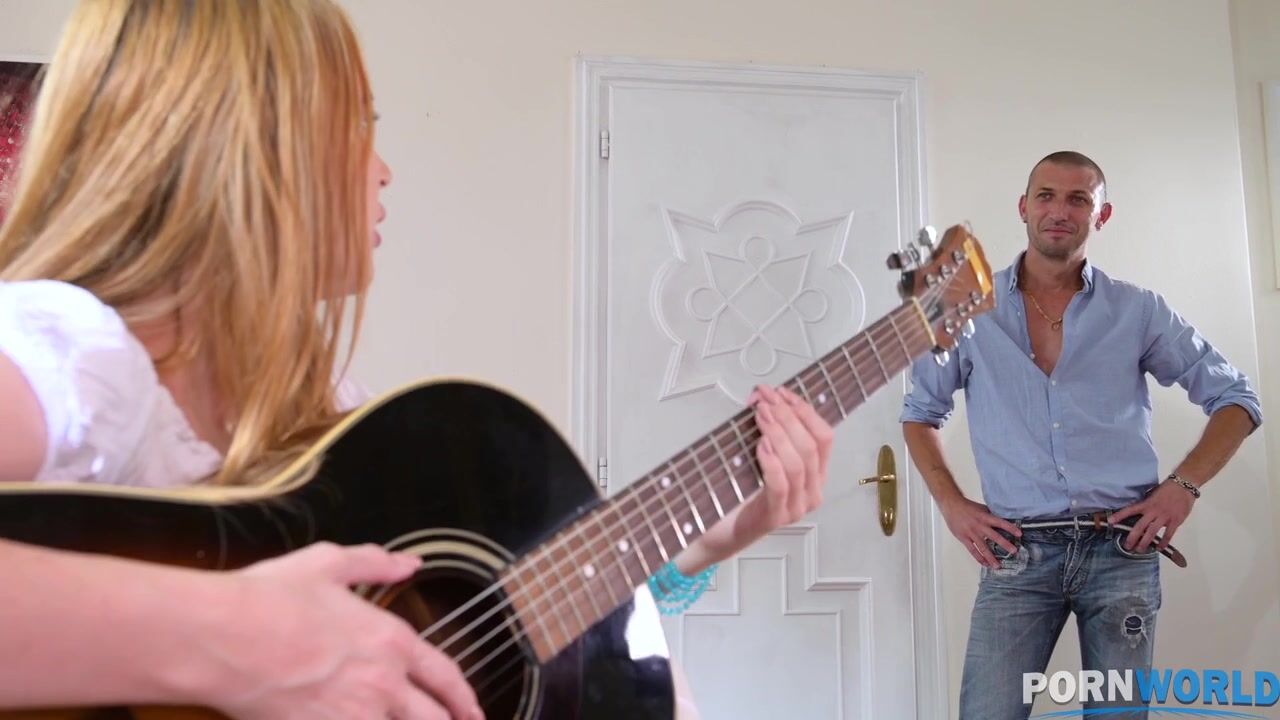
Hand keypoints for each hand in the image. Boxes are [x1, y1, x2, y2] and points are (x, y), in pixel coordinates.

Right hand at [207, 542, 482, 719]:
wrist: (222, 636)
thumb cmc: (269, 598)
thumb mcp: (329, 563)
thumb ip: (375, 563)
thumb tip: (409, 563)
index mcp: (391, 641)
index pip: (444, 676)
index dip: (463, 698)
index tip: (473, 710)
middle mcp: (381, 684)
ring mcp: (353, 717)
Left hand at [718, 386, 833, 550]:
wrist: (719, 533)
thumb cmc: (741, 494)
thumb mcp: (761, 458)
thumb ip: (769, 435)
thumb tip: (763, 401)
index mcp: (814, 476)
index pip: (824, 438)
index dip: (805, 411)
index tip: (783, 393)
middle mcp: (811, 492)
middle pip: (812, 447)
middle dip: (788, 416)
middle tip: (766, 399)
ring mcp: (795, 507)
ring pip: (799, 463)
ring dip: (779, 433)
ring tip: (761, 415)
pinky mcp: (774, 517)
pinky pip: (780, 485)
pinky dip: (772, 461)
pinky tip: (760, 445)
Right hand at [939, 496, 1021, 567]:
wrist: (952, 506)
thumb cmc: (967, 507)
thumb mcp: (981, 508)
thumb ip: (991, 516)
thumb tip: (1003, 520)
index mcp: (985, 517)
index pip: (1001, 523)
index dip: (1010, 528)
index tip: (1019, 534)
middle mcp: (980, 526)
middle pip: (994, 537)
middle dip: (1005, 545)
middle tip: (1014, 552)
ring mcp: (971, 533)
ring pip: (983, 547)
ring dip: (991, 557)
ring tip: (998, 566)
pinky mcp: (964, 538)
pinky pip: (972, 551)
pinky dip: (979, 558)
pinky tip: (985, 564)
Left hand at [1110, 480, 1195, 553]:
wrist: (1184, 485)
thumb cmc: (1168, 489)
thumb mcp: (1153, 494)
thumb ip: (1147, 505)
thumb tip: (1141, 514)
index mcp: (1146, 504)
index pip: (1130, 510)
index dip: (1119, 516)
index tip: (1110, 522)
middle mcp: (1153, 511)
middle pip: (1140, 526)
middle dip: (1132, 537)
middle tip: (1127, 546)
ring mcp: (1164, 516)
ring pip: (1152, 532)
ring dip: (1145, 542)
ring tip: (1140, 550)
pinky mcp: (1175, 520)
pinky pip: (1168, 534)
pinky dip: (1163, 542)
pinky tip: (1159, 548)